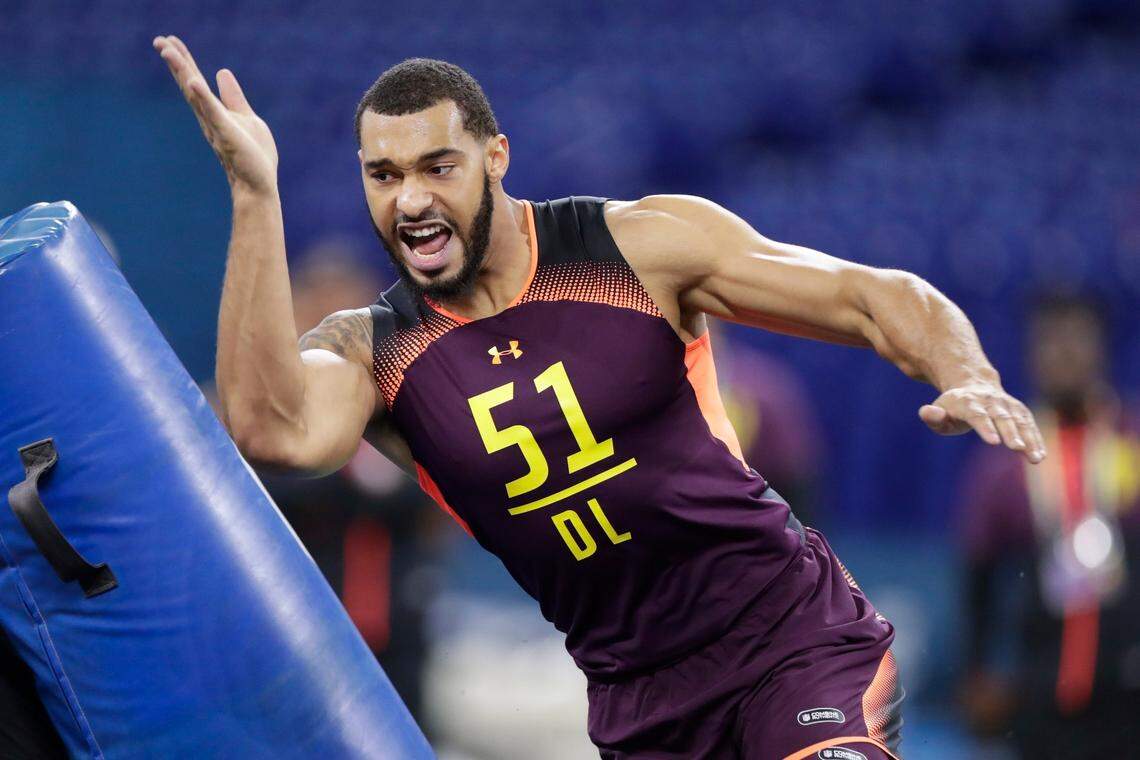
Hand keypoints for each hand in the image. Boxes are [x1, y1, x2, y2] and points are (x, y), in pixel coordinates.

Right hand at [153, 35, 278, 194]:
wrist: (258, 184)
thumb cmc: (253, 155)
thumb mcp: (245, 117)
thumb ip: (232, 96)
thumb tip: (222, 72)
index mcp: (213, 112)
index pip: (195, 81)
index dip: (184, 61)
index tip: (169, 41)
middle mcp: (208, 118)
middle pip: (189, 84)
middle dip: (176, 62)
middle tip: (159, 40)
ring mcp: (216, 126)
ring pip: (195, 95)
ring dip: (182, 72)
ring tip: (167, 52)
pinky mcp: (227, 135)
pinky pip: (214, 114)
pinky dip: (204, 97)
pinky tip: (193, 81)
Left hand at [919, 383, 1045, 462]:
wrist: (973, 386)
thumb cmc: (952, 408)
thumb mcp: (938, 412)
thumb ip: (932, 416)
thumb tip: (928, 412)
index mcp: (968, 402)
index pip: (977, 415)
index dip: (986, 428)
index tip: (994, 442)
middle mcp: (990, 401)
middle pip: (1002, 418)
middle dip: (1010, 432)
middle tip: (1017, 448)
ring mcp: (1007, 404)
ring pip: (1020, 421)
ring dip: (1029, 438)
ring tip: (1035, 458)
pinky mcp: (1019, 410)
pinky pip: (1029, 424)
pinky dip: (1036, 438)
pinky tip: (1041, 455)